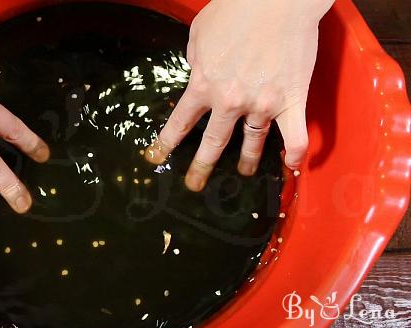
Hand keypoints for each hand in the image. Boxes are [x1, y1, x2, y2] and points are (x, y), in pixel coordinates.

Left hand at [146, 0, 333, 190]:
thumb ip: (195, 61)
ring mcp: (262, 104)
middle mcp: (230, 101)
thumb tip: (199, 74)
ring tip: (246, 173)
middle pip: (213, 143)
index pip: (180, 123)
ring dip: (249, 161)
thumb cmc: (235, 10)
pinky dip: (296, 154)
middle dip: (201, 167)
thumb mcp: (199, 34)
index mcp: (203, 84)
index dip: (166, 143)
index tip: (158, 158)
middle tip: (194, 183)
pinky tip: (292, 165)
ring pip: (253, 143)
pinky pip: (296, 136)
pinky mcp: (292, 100)